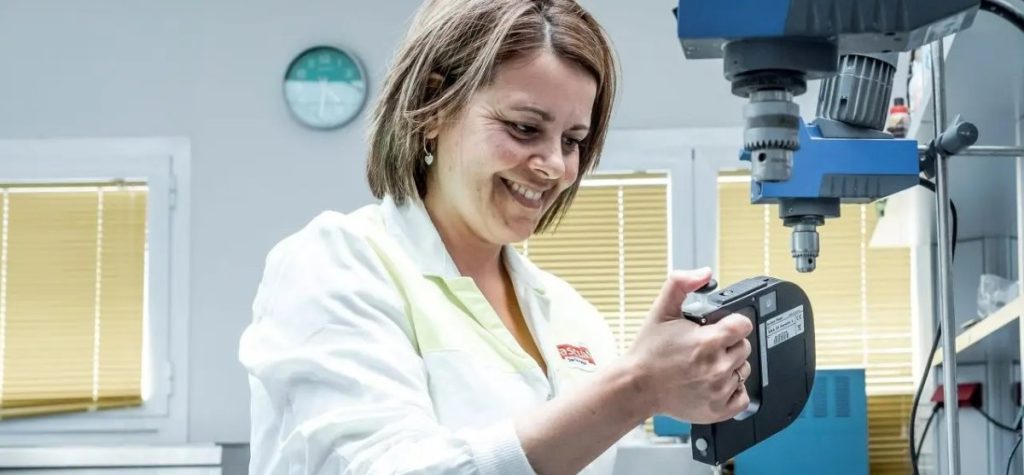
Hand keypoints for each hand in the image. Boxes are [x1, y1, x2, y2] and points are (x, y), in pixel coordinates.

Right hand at [624, 268, 752, 423]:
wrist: (636, 386)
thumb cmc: (648, 351)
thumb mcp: (661, 311)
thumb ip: (681, 284)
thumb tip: (705, 274)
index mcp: (706, 342)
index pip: (743, 325)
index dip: (732, 323)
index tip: (720, 327)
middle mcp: (716, 367)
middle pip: (744, 347)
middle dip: (729, 344)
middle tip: (707, 347)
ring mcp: (718, 390)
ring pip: (743, 370)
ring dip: (730, 366)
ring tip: (707, 365)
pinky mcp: (717, 409)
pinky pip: (743, 397)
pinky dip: (733, 391)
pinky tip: (714, 383)